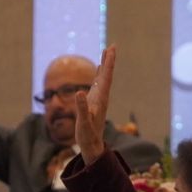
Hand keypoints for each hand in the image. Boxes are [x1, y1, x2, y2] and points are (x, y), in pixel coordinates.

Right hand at [74, 46, 114, 163]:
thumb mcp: (83, 123)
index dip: (109, 63)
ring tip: (106, 52)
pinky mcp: (94, 102)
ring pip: (103, 78)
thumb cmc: (88, 135)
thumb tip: (79, 92)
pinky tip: (99, 69)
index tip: (111, 49)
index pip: (106, 77)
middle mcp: (102, 97)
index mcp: (101, 99)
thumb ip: (82, 108)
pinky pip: (98, 84)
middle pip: (107, 75)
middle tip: (112, 46)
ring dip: (105, 65)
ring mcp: (99, 99)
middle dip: (109, 60)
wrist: (92, 145)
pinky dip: (99, 74)